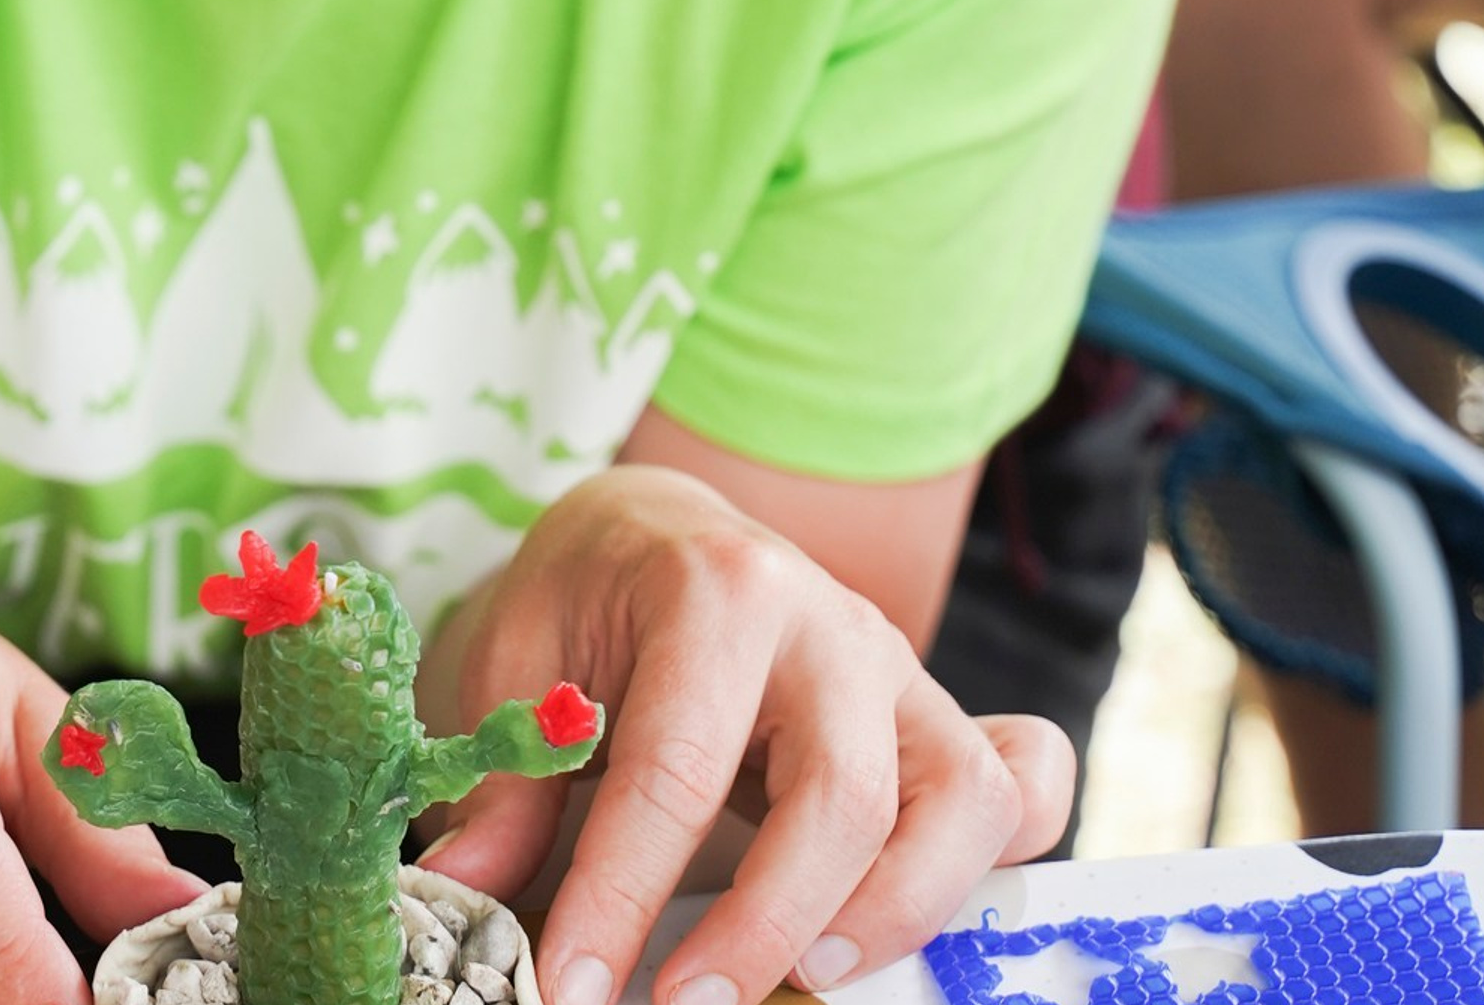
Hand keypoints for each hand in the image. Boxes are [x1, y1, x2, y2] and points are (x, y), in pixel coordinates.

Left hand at [420, 468, 1072, 1002]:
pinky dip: (1003, 856)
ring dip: (895, 911)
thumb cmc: (588, 595)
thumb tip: (460, 892)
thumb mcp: (521, 658)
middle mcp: (827, 621)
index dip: (621, 895)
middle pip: (843, 793)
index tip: (568, 985)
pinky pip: (1023, 778)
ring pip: (958, 797)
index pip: (676, 764)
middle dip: (766, 927)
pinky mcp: (938, 713)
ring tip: (802, 980)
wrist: (661, 525)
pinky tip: (915, 918)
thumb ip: (504, 779)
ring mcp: (897, 666)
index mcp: (713, 586)